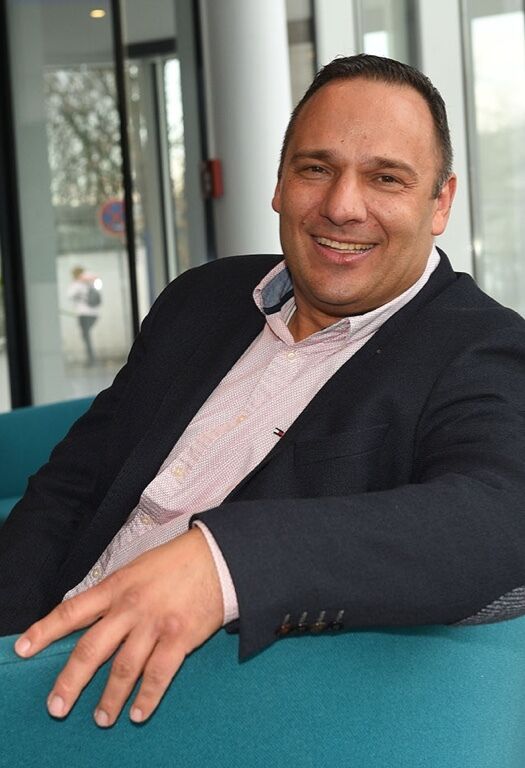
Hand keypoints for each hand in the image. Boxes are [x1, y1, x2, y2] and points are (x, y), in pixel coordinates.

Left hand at [14, 527, 222, 725]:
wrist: (218, 557)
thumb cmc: (177, 562)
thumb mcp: (137, 568)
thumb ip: (115, 594)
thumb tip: (92, 617)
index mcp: (116, 586)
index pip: (71, 611)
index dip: (44, 631)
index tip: (22, 648)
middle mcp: (130, 607)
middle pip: (91, 649)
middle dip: (70, 681)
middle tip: (56, 706)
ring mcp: (155, 624)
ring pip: (123, 669)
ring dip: (109, 699)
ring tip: (102, 718)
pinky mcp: (179, 637)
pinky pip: (159, 674)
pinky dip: (147, 697)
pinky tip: (138, 712)